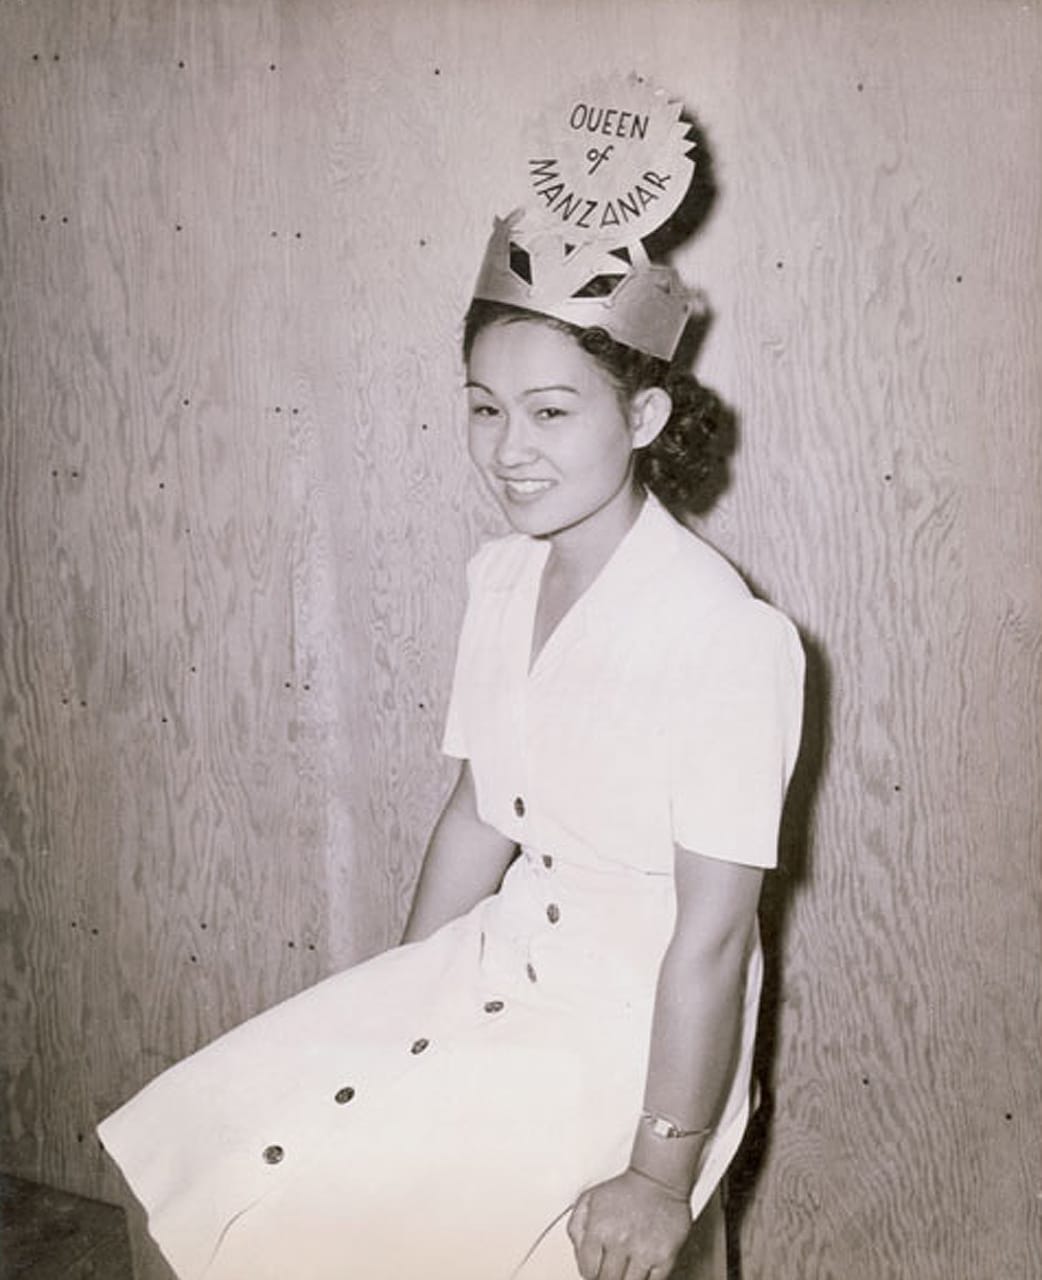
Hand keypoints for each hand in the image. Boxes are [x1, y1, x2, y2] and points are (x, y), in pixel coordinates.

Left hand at [566, 1168, 691, 1279]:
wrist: (658, 1179)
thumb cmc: (623, 1190)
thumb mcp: (589, 1199)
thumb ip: (576, 1229)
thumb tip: (579, 1257)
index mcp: (599, 1229)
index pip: (588, 1271)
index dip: (590, 1272)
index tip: (596, 1268)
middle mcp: (620, 1241)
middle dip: (606, 1277)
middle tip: (611, 1269)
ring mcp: (644, 1251)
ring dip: (625, 1279)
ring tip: (625, 1268)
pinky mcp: (665, 1256)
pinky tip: (641, 1268)